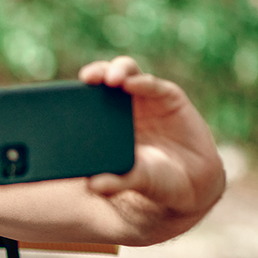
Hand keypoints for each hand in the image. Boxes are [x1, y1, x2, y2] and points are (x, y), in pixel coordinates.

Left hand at [78, 56, 225, 243]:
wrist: (193, 183)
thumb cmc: (156, 181)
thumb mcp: (134, 181)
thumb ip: (114, 183)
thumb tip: (92, 186)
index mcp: (106, 124)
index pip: (86, 99)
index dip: (76, 92)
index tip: (64, 94)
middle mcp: (123, 107)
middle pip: (104, 79)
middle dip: (95, 72)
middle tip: (88, 78)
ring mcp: (145, 99)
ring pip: (127, 73)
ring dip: (117, 70)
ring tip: (111, 80)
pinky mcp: (168, 97)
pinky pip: (153, 85)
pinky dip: (142, 82)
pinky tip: (133, 84)